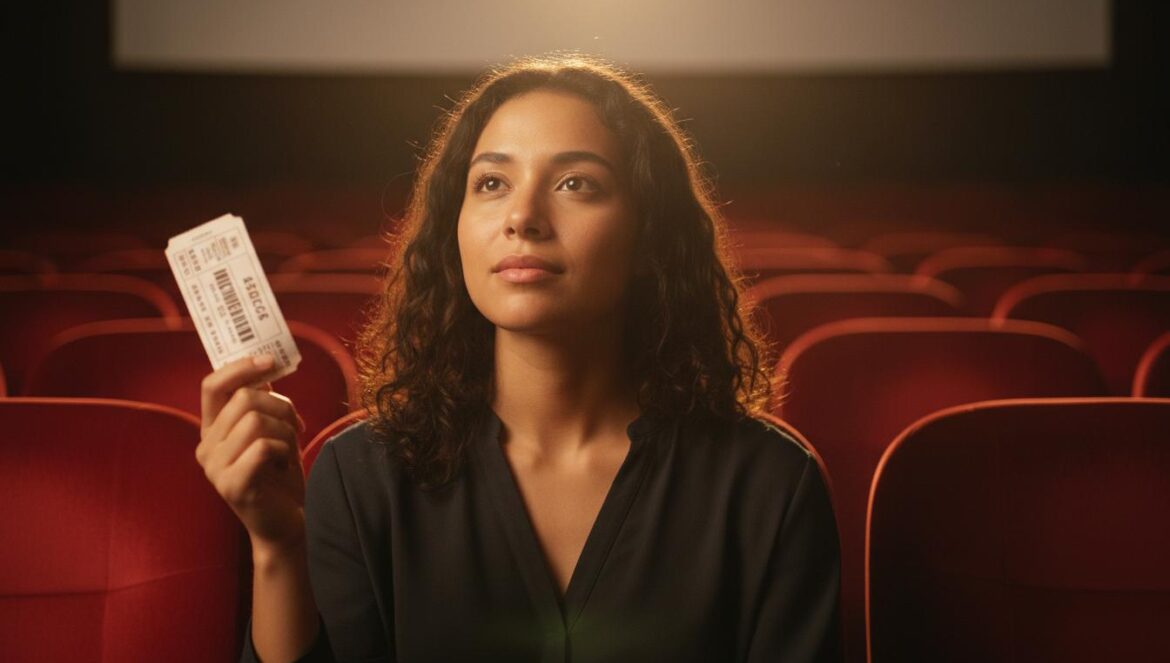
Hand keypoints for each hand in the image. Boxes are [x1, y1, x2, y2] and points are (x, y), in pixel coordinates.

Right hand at [197, 354, 307, 556]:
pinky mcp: (231, 485)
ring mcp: (215, 468)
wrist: (288, 523)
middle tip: (293, 428)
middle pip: (245, 398)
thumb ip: (262, 402)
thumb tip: (265, 367)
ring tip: (286, 453)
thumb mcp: (272, 431)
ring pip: (256, 421)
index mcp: (211, 429)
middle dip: (281, 407)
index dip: (242, 367)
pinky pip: (262, 447)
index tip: (271, 360)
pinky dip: (283, 452)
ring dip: (285, 432)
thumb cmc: (281, 474)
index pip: (213, 385)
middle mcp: (206, 447)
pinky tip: (283, 467)